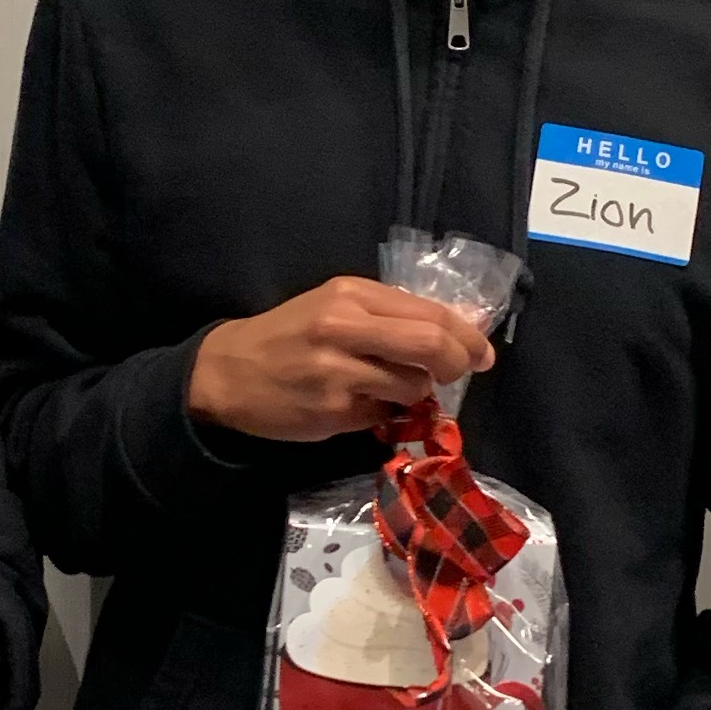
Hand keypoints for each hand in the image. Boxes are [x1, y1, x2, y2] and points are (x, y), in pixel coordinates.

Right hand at [188, 280, 494, 442]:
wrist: (228, 373)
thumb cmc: (289, 336)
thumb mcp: (335, 306)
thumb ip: (389, 314)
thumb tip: (454, 331)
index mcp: (351, 294)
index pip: (429, 312)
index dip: (466, 335)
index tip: (482, 352)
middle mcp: (345, 326)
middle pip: (430, 345)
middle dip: (458, 363)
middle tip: (462, 374)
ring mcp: (338, 371)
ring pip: (414, 386)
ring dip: (418, 393)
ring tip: (394, 388)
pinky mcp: (332, 411)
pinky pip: (384, 415)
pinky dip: (386, 413)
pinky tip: (365, 405)